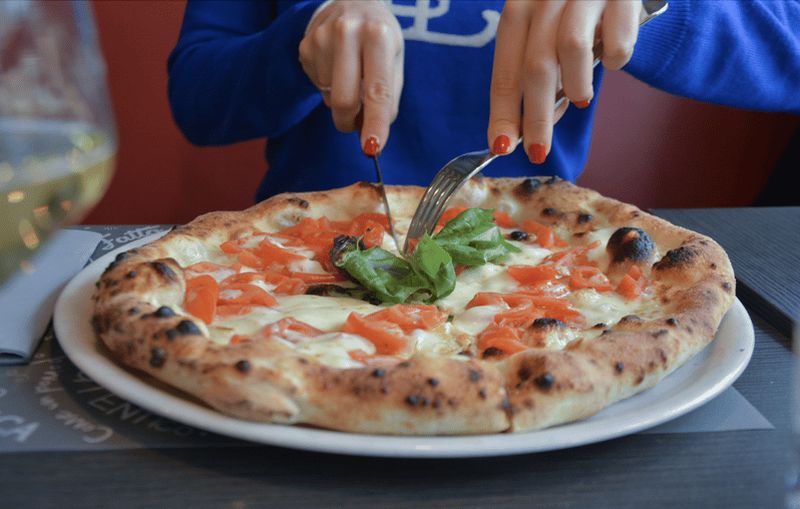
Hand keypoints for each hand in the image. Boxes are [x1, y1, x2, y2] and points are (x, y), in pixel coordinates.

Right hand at [299, 0, 403, 154]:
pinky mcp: (306, 46)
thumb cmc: (379, 37)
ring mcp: (322, 38)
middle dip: (349, 123)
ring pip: (330, 97)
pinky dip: (328, 86)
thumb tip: (374, 136)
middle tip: (355, 125)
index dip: (374, 123)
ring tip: (350, 76)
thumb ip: (388, 98)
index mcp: (378, 36)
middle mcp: (348, 32)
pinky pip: (317, 85)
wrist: (352, 2)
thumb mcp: (393, 60)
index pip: (377, 90)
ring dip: (341, 100)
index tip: (371, 148)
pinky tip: (336, 66)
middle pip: (344, 99)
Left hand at [487, 0, 641, 162]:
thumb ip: (538, 72)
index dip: (502, 113)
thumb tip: (533, 125)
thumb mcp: (545, 31)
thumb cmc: (573, 9)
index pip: (505, 71)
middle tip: (538, 150)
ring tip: (583, 97)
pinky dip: (615, 60)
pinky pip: (619, 41)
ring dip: (577, 86)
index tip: (502, 147)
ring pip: (572, 50)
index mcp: (518, 9)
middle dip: (535, 118)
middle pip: (535, 68)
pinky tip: (612, 60)